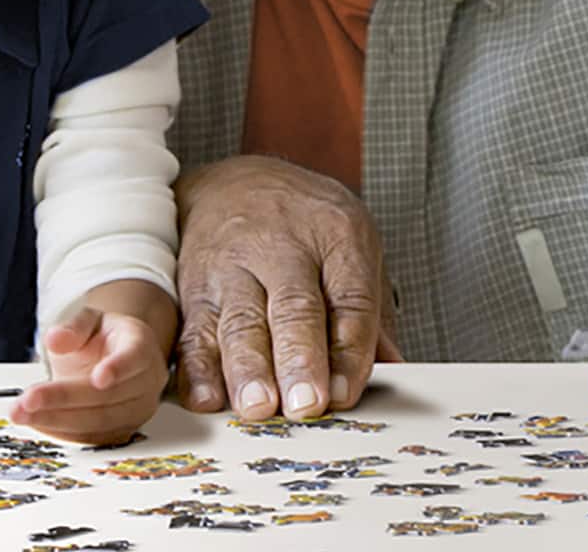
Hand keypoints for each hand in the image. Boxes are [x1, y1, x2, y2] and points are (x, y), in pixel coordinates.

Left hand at [12, 302, 169, 445]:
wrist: (113, 359)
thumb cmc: (103, 339)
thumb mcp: (88, 321)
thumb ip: (74, 327)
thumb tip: (55, 339)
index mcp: (140, 346)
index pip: (134, 358)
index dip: (118, 368)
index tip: (98, 378)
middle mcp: (146, 381)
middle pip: (108, 396)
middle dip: (65, 399)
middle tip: (28, 399)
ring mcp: (137, 410)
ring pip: (99, 421)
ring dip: (57, 420)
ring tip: (22, 413)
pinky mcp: (122, 431)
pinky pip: (92, 437)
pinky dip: (61, 432)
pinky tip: (36, 422)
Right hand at [173, 156, 401, 421]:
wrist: (231, 182)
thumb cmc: (305, 226)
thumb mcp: (351, 245)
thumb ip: (370, 314)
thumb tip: (394, 372)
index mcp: (337, 235)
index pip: (350, 297)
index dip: (348, 349)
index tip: (345, 394)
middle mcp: (283, 247)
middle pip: (294, 308)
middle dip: (299, 359)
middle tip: (306, 403)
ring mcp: (233, 266)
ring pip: (240, 321)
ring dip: (248, 368)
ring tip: (257, 406)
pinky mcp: (193, 287)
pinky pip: (193, 330)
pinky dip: (197, 368)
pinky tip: (207, 398)